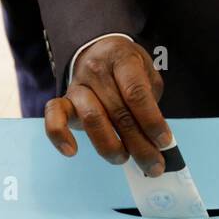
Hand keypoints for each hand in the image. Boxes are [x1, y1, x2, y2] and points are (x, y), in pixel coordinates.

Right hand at [44, 36, 171, 175]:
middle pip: (118, 112)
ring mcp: (77, 85)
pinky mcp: (63, 101)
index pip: (136, 92)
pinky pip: (54, 117)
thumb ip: (151, 102)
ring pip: (92, 119)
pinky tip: (71, 151)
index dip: (151, 120)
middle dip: (139, 144)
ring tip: (125, 159)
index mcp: (121, 58)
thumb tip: (158, 141)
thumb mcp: (147, 73)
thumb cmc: (127, 69)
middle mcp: (97, 70)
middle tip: (154, 167)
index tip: (165, 142)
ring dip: (111, 146)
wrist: (96, 52)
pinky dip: (59, 136)